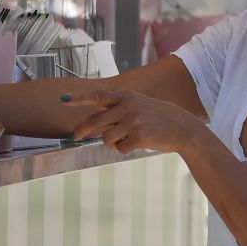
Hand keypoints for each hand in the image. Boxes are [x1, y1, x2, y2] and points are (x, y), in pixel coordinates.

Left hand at [62, 88, 200, 154]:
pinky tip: (139, 144)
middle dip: (82, 130)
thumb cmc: (159, 118)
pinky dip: (126, 149)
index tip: (63, 99)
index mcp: (127, 97)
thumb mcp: (139, 105)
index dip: (79, 98)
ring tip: (128, 139)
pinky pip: (120, 148)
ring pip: (107, 139)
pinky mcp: (139, 136)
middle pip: (96, 121)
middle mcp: (128, 107)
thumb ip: (118, 109)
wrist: (182, 128)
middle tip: (75, 136)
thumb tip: (94, 123)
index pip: (98, 96)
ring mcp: (133, 122)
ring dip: (114, 143)